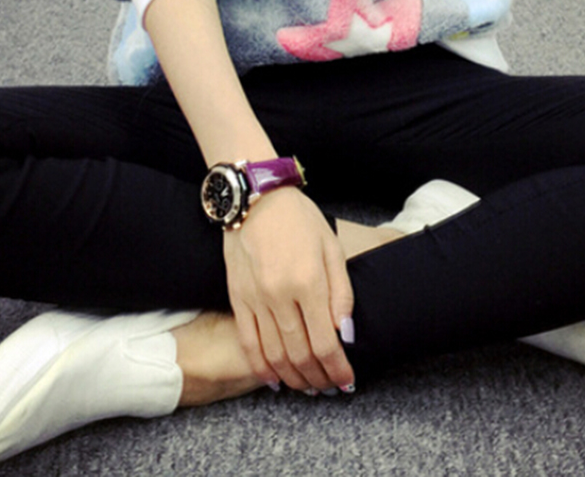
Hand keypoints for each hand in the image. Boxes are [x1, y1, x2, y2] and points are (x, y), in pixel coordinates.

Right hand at [222, 186, 354, 392]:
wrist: (256, 198)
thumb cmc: (299, 219)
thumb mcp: (331, 247)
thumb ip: (342, 292)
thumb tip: (346, 333)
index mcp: (308, 280)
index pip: (325, 342)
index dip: (337, 368)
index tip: (347, 381)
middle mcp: (280, 294)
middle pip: (300, 354)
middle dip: (319, 378)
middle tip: (330, 386)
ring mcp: (255, 298)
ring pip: (275, 355)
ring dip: (294, 378)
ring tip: (309, 386)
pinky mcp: (237, 298)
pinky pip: (248, 343)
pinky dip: (262, 367)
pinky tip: (275, 380)